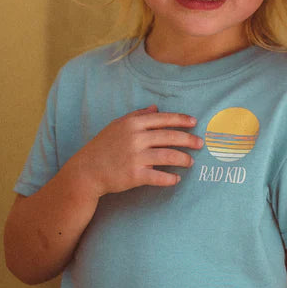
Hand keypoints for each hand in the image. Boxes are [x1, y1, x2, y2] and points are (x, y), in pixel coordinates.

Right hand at [72, 104, 201, 196]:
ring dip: (183, 159)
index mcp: (133, 124)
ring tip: (190, 162)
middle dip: (189, 140)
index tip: (194, 122)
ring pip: (168, 156)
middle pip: (170, 137)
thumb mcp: (117, 125)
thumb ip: (137, 116)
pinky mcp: (134, 175)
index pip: (163, 119)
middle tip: (200, 144)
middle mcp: (136, 138)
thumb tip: (156, 108)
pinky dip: (170, 179)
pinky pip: (159, 177)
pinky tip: (177, 179)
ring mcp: (135, 157)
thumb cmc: (103, 146)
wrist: (86, 171)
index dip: (181, 120)